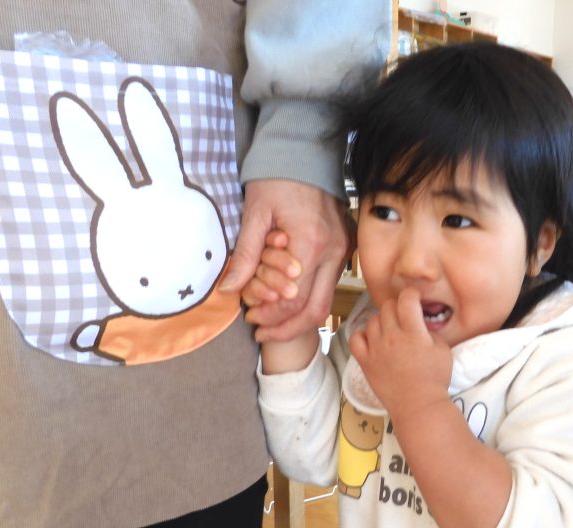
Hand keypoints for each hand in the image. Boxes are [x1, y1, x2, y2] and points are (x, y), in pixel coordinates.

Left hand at [223, 178, 354, 340]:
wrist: (305, 151)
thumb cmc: (277, 178)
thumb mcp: (254, 214)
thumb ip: (245, 255)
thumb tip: (229, 289)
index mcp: (311, 243)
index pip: (293, 298)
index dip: (270, 315)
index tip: (249, 317)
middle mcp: (333, 253)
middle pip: (315, 310)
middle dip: (287, 328)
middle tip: (261, 332)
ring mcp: (343, 253)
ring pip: (325, 303)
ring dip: (298, 318)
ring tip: (272, 323)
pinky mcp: (343, 250)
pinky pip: (328, 286)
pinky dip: (307, 300)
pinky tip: (287, 302)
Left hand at [348, 288, 451, 417]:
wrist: (418, 405)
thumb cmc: (435, 378)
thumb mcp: (443, 350)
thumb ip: (431, 332)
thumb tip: (421, 325)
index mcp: (413, 331)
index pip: (406, 299)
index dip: (411, 294)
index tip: (415, 299)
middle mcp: (391, 336)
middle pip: (387, 306)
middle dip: (396, 306)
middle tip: (403, 316)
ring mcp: (375, 348)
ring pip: (371, 320)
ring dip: (381, 321)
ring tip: (389, 330)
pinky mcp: (365, 361)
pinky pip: (355, 338)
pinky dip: (362, 335)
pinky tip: (372, 340)